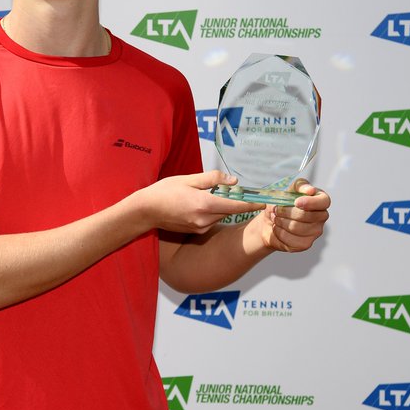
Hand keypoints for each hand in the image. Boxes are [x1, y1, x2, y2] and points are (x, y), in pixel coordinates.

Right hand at [132, 170, 265, 234]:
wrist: (145, 211)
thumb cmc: (164, 192)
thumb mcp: (188, 179)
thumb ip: (212, 179)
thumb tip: (232, 180)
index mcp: (204, 204)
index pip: (235, 206)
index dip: (251, 204)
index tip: (264, 202)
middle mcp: (204, 219)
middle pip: (229, 211)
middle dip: (235, 202)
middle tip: (238, 190)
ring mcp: (199, 227)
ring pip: (220, 215)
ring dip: (222, 206)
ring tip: (212, 194)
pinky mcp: (195, 230)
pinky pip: (210, 220)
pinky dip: (211, 212)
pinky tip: (199, 203)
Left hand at [244, 179, 329, 252]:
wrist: (271, 219)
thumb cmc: (283, 202)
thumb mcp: (289, 189)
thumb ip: (300, 186)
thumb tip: (310, 190)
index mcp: (320, 201)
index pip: (324, 202)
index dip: (311, 202)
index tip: (296, 202)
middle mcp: (321, 217)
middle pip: (306, 216)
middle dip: (286, 212)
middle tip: (276, 210)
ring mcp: (315, 232)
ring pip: (297, 228)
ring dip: (281, 222)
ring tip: (276, 218)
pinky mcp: (306, 244)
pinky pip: (291, 239)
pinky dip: (279, 232)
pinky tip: (277, 228)